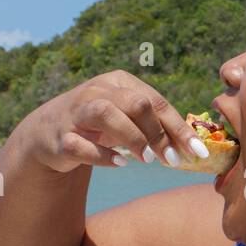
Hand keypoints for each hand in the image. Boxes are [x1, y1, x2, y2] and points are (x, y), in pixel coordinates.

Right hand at [21, 70, 208, 172]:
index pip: (157, 102)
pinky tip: (121, 164)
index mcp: (119, 82)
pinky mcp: (60, 137)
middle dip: (158, 134)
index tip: (198, 153)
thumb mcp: (127, 118)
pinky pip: (81, 145)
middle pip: (136, 104)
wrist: (47, 132)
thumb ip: (156, 125)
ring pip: (106, 113)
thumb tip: (194, 144)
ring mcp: (76, 112)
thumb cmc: (99, 125)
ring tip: (147, 160)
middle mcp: (97, 91)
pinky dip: (103, 156)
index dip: (180, 129)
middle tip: (170, 160)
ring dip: (132, 138)